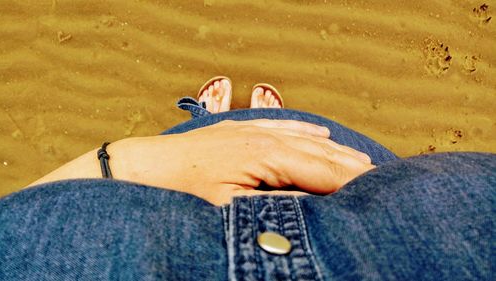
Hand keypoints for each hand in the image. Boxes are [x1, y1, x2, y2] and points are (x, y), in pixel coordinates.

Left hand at [108, 119, 374, 204]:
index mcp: (267, 157)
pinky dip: (306, 131)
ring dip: (336, 150)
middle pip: (320, 154)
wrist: (147, 165)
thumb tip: (314, 205)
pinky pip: (284, 125)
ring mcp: (254, 130)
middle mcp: (265, 138)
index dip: (351, 183)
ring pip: (306, 139)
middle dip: (352, 166)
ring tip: (362, 160)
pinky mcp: (243, 129)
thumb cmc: (184, 190)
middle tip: (382, 180)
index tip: (377, 193)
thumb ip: (275, 203)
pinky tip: (321, 133)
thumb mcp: (230, 206)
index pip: (321, 172)